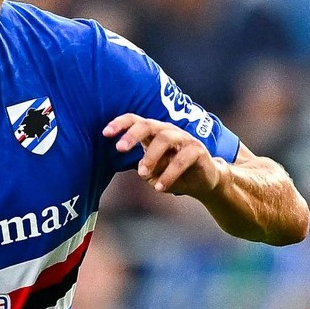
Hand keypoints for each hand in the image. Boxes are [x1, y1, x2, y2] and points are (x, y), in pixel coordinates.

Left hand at [103, 113, 223, 195]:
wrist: (204, 182)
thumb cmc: (173, 174)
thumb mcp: (153, 172)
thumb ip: (144, 168)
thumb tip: (141, 170)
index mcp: (154, 133)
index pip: (136, 120)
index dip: (120, 124)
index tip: (105, 133)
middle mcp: (168, 131)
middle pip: (149, 125)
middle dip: (132, 134)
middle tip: (119, 148)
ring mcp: (184, 139)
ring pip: (165, 138)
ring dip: (151, 156)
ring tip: (142, 174)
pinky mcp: (198, 150)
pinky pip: (182, 159)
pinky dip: (169, 174)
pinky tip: (160, 187)